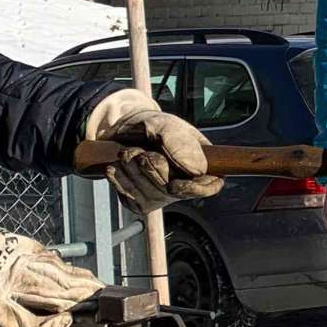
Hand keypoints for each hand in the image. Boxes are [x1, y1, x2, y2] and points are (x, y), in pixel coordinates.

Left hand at [84, 90, 222, 213]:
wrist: (124, 129)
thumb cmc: (152, 126)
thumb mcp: (166, 126)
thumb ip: (181, 144)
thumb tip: (197, 170)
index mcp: (201, 164)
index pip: (210, 186)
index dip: (194, 190)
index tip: (174, 185)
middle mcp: (184, 184)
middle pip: (172, 192)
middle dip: (152, 171)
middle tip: (140, 152)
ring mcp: (162, 195)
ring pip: (150, 195)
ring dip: (133, 172)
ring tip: (126, 153)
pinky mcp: (140, 200)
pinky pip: (131, 198)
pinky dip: (120, 180)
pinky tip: (116, 167)